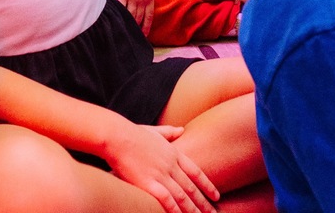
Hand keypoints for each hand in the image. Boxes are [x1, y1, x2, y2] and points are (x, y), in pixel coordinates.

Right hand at [104, 123, 219, 212]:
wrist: (118, 136)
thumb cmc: (132, 133)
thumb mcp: (155, 131)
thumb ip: (169, 132)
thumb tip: (181, 129)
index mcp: (174, 153)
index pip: (196, 172)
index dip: (207, 185)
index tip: (216, 196)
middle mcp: (171, 165)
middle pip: (191, 188)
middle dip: (203, 203)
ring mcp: (161, 174)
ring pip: (182, 196)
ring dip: (193, 210)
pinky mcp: (148, 183)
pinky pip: (166, 200)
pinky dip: (175, 209)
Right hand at [111, 0, 164, 35]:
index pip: (149, 15)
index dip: (147, 26)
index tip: (145, 36)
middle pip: (140, 18)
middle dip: (138, 29)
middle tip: (134, 38)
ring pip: (132, 16)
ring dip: (129, 25)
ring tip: (125, 34)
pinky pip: (122, 8)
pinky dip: (120, 16)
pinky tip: (118, 22)